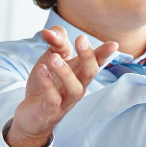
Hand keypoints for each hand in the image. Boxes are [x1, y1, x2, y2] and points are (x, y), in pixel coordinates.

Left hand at [5, 26, 117, 146]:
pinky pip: (53, 99)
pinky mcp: (50, 111)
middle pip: (89, 73)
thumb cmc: (46, 85)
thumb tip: (48, 31)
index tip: (113, 44)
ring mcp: (65, 101)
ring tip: (53, 57)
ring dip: (65, 72)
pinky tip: (41, 71)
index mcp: (79, 73)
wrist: (31, 115)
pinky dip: (47, 84)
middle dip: (88, 56)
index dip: (105, 54)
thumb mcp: (51, 58)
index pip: (96, 62)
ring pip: (75, 88)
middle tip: (81, 39)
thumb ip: (55, 42)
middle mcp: (77, 87)